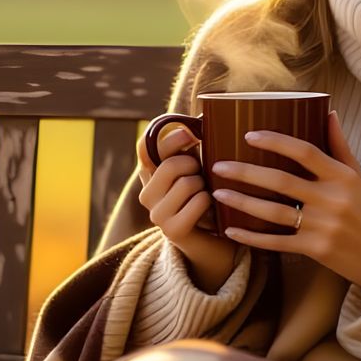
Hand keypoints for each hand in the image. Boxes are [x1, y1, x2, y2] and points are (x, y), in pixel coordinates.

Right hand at [135, 122, 240, 290]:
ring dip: (205, 186)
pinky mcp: (172, 231)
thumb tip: (206, 114)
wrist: (215, 245)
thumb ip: (193, 148)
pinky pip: (198, 201)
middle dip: (195, 165)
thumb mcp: (200, 170)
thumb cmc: (210, 200)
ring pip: (187, 182)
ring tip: (207, 196)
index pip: (145, 147)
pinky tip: (211, 210)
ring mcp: (156, 215)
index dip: (168, 136)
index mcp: (150, 175)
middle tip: (204, 176)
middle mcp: (146, 194)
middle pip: (170, 163)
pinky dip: (211, 201)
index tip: (192, 134)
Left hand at [209, 110, 360, 293]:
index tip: (249, 136)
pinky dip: (252, 237)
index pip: (305, 152)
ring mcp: (323, 226)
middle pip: (281, 181)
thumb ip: (340, 146)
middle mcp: (332, 199)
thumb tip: (329, 112)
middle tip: (218, 165)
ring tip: (218, 193)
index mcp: (342, 177)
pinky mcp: (316, 249)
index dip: (275, 141)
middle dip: (245, 172)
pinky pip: (277, 242)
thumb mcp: (358, 177)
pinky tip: (231, 230)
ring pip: (273, 212)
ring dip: (242, 202)